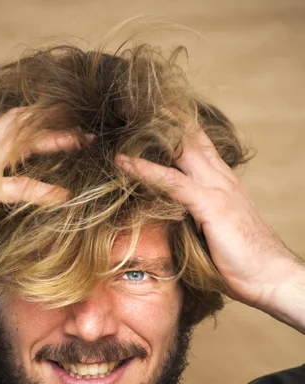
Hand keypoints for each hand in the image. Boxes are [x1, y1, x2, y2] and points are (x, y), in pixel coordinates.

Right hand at [0, 109, 89, 290]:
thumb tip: (23, 209)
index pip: (7, 125)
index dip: (38, 119)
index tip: (68, 125)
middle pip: (18, 123)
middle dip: (54, 121)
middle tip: (87, 132)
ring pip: (20, 142)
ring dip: (56, 140)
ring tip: (85, 146)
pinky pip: (16, 186)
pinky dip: (43, 190)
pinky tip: (64, 197)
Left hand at [115, 128, 303, 312]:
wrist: (269, 275)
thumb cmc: (242, 259)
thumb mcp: (215, 228)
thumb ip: (195, 213)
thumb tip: (169, 214)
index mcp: (222, 179)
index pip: (194, 142)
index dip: (170, 128)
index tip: (142, 119)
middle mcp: (220, 176)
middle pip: (185, 136)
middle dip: (156, 120)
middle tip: (124, 107)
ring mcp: (216, 188)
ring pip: (178, 149)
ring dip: (146, 137)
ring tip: (116, 125)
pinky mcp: (211, 205)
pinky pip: (173, 182)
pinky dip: (146, 170)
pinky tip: (123, 162)